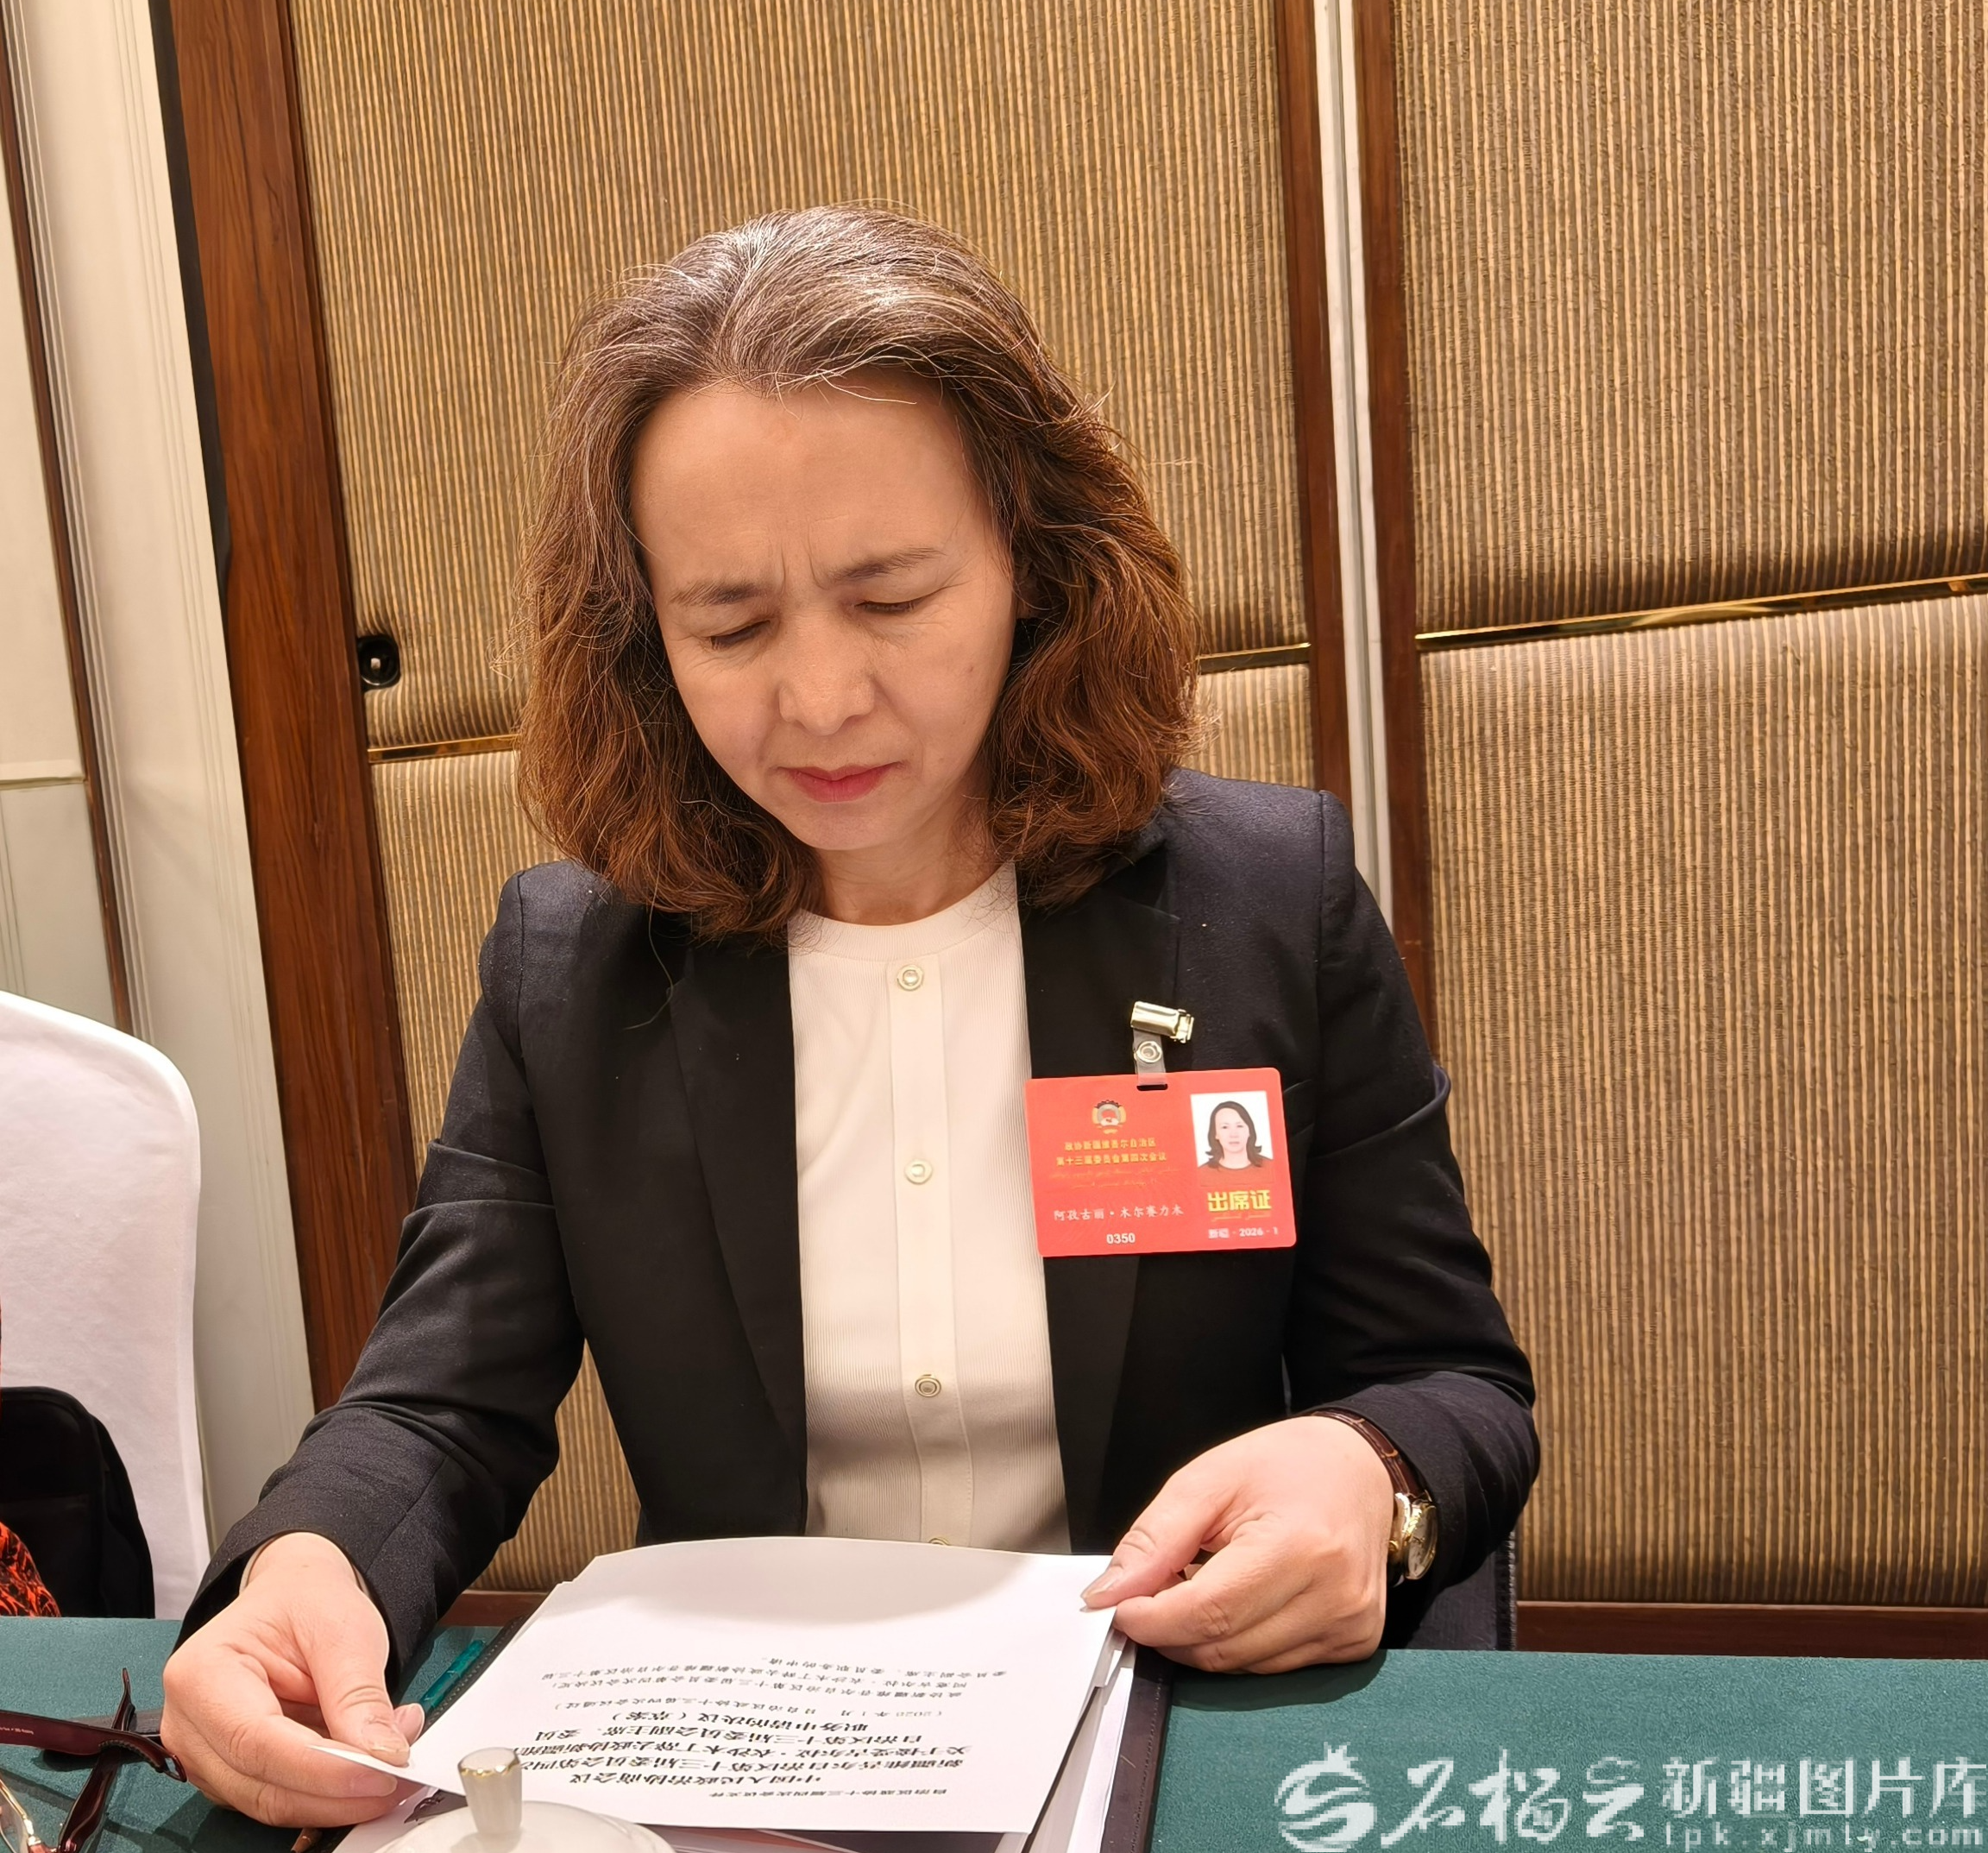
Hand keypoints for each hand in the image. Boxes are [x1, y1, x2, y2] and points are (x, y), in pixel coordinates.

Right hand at [161, 1532, 423, 1824]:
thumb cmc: (309, 1604)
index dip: (321, 1768)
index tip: (381, 1772)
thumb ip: (359, 1693)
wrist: (295, 1598)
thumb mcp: (344, 1628)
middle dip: (337, 1792)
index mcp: (201, 1672)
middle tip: (403, 1776)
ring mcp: (203, 1756)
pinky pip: (279, 1799)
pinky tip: (368, 1766)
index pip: (256, 1740)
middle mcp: (188, 1723)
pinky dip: (328, 1794)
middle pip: (259, 1784)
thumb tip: (384, 1756)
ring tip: (395, 1763)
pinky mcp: (229, 1775)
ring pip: (271, 1803)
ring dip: (338, 1798)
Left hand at [1082, 1415, 1395, 1672]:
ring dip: (1202, 1640)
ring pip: (1243, 1668)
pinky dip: (1239, 1644)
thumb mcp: (1209, 1479)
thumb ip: (1155, 1538)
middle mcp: (1335, 1597)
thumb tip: (1108, 1595)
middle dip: (1170, 1632)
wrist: (1361, 1471)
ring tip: (1199, 1587)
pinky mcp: (1354, 1646)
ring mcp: (1350, 1628)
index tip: (1117, 1607)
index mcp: (1300, 1546)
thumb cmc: (1286, 1465)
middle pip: (1222, 1648)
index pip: (1208, 1612)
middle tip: (1149, 1597)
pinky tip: (1239, 1602)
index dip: (1151, 1619)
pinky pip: (1273, 1669)